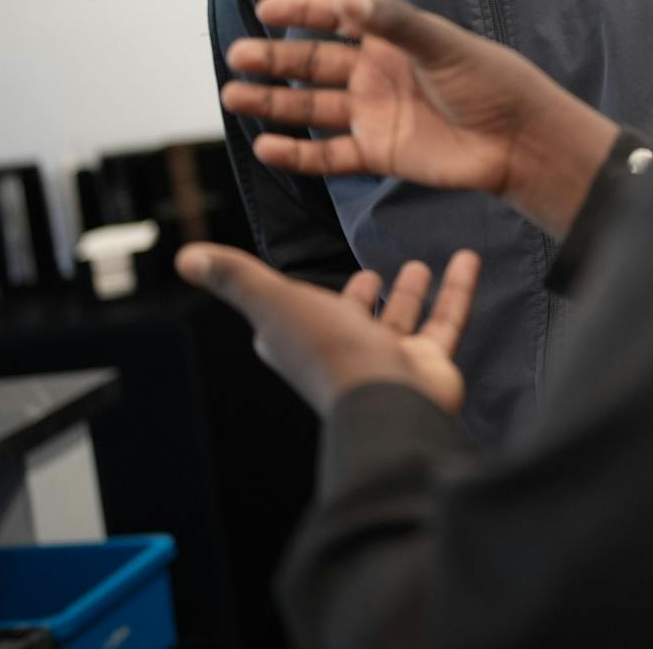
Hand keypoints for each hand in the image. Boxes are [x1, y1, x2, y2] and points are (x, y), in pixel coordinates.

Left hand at [176, 243, 480, 416]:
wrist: (386, 397)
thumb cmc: (328, 352)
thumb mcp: (274, 302)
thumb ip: (237, 277)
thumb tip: (185, 256)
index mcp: (303, 340)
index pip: (296, 315)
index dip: (299, 297)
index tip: (310, 276)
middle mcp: (344, 350)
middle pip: (352, 319)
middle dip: (362, 297)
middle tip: (373, 274)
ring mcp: (388, 358)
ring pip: (398, 320)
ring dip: (408, 293)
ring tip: (417, 263)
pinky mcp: (427, 361)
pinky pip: (444, 319)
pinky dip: (455, 289)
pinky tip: (467, 259)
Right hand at [220, 0, 617, 232]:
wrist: (517, 139)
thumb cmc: (489, 81)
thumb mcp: (442, 44)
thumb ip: (394, 23)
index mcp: (391, 40)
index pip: (337, 19)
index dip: (302, 11)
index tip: (266, 8)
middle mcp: (376, 74)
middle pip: (313, 64)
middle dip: (275, 59)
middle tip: (238, 55)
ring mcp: (373, 114)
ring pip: (311, 108)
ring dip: (273, 103)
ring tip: (233, 96)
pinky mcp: (378, 154)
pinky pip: (328, 155)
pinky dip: (297, 153)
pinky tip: (266, 147)